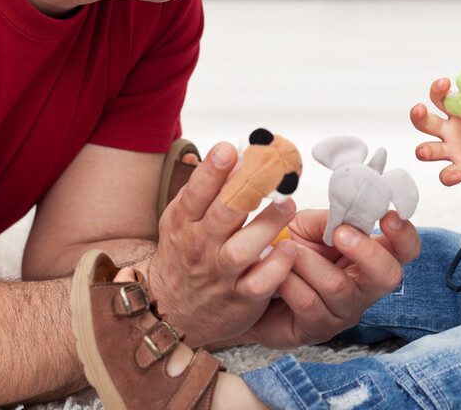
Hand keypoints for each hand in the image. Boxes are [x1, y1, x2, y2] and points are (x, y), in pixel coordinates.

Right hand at [142, 141, 299, 347]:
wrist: (170, 310)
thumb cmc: (185, 254)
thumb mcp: (182, 219)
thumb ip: (204, 187)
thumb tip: (235, 152)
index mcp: (185, 222)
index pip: (196, 193)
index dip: (212, 170)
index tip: (230, 149)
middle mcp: (201, 246)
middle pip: (223, 215)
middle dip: (248, 190)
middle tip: (272, 170)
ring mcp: (221, 273)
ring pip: (243, 249)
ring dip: (268, 225)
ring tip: (289, 205)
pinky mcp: (241, 297)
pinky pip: (261, 282)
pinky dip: (276, 266)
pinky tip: (289, 248)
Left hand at [236, 208, 420, 349]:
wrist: (253, 282)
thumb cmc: (287, 250)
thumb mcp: (308, 225)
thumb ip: (331, 217)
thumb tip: (350, 206)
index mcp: (370, 256)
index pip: (405, 250)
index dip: (404, 235)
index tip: (388, 217)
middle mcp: (364, 287)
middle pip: (388, 275)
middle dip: (365, 251)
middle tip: (339, 233)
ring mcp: (344, 311)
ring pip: (338, 286)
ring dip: (308, 261)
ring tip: (287, 248)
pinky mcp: (318, 329)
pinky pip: (309, 303)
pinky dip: (290, 280)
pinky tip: (278, 272)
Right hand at [411, 74, 460, 185]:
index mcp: (456, 111)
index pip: (439, 97)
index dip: (438, 90)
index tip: (444, 83)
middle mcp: (448, 129)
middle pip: (426, 121)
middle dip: (418, 116)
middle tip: (418, 109)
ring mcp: (451, 149)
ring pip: (430, 148)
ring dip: (424, 150)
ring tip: (424, 151)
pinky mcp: (460, 168)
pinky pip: (447, 173)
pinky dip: (448, 175)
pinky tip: (453, 174)